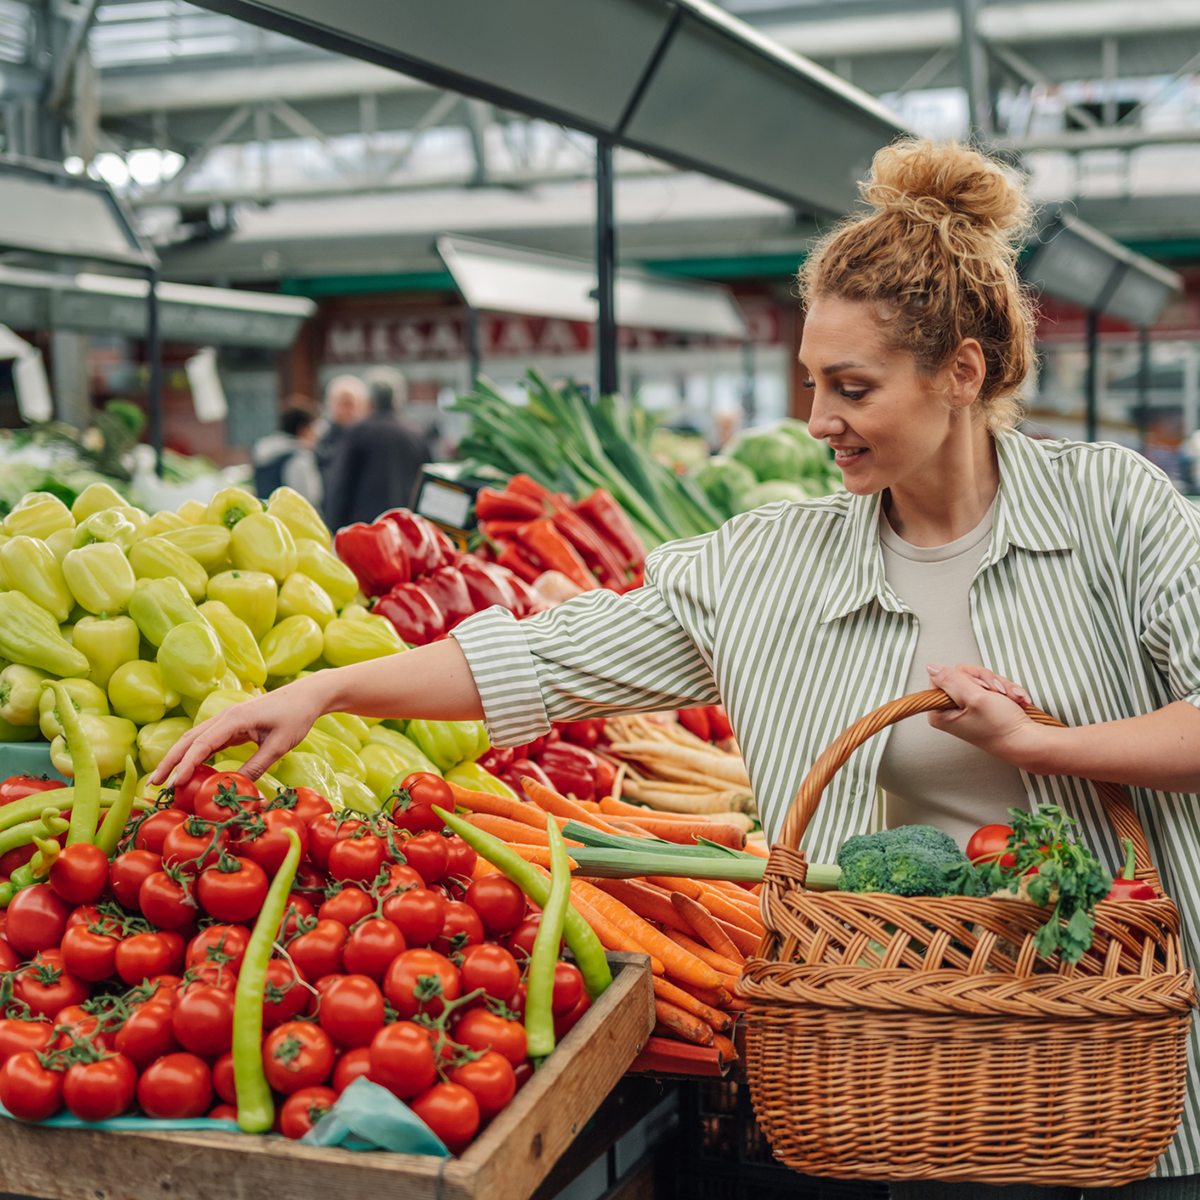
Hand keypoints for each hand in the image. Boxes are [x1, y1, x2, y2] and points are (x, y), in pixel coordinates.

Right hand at [150, 678, 326, 788]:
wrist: (307, 695)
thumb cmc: (296, 716)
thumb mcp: (279, 745)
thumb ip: (257, 766)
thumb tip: (234, 788)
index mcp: (234, 719)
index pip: (202, 744)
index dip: (185, 765)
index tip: (173, 784)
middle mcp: (225, 717)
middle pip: (189, 739)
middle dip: (169, 761)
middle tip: (152, 785)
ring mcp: (226, 720)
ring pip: (194, 739)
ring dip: (177, 758)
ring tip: (163, 780)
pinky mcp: (232, 725)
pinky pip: (207, 740)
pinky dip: (194, 755)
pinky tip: (188, 771)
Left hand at [925, 662, 1047, 769]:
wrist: (1027, 741)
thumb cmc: (1001, 727)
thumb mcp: (974, 697)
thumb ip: (950, 679)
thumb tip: (931, 667)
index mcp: (940, 711)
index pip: (943, 677)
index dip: (966, 677)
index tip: (980, 689)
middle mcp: (951, 710)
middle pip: (963, 675)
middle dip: (987, 681)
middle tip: (996, 693)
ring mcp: (968, 708)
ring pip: (980, 680)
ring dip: (1000, 686)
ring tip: (1010, 699)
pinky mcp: (983, 706)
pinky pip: (992, 687)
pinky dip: (1006, 691)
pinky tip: (1015, 700)